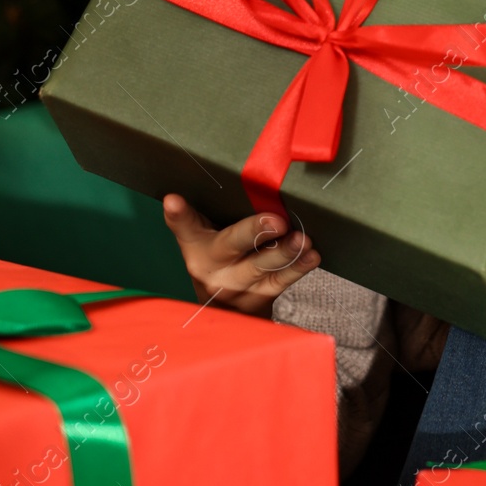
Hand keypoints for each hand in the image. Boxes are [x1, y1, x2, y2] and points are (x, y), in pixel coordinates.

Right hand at [161, 194, 319, 317]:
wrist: (224, 312)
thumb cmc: (218, 261)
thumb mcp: (203, 239)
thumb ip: (207, 215)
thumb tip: (222, 173)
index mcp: (195, 246)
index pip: (184, 225)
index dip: (178, 213)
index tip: (174, 200)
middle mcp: (212, 267)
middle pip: (232, 245)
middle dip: (254, 232)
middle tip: (275, 220)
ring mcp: (237, 286)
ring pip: (262, 266)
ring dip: (285, 252)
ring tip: (302, 239)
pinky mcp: (260, 298)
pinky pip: (281, 282)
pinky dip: (298, 268)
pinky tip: (311, 256)